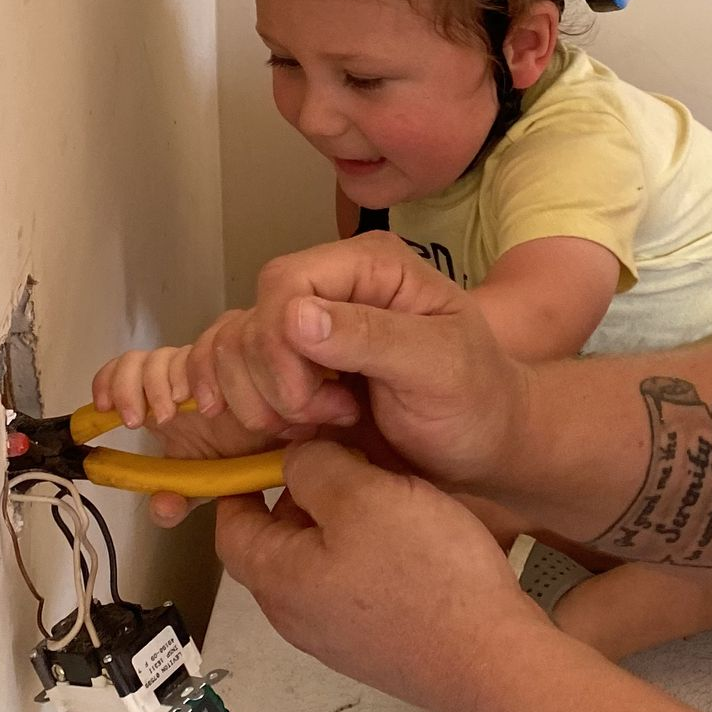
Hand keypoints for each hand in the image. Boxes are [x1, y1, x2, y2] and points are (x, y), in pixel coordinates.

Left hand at [91, 338, 301, 527]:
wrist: (291, 441)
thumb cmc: (245, 454)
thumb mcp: (206, 485)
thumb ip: (179, 499)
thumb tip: (162, 506)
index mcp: (166, 399)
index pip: (127, 371)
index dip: (110, 381)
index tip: (106, 409)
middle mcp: (182, 376)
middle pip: (141, 360)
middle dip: (133, 387)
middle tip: (144, 421)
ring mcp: (209, 361)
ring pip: (172, 352)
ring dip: (165, 381)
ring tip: (180, 412)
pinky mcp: (240, 345)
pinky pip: (213, 340)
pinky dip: (202, 366)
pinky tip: (210, 394)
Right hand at [199, 233, 527, 489]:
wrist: (481, 446)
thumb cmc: (475, 402)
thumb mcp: (439, 366)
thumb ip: (372, 336)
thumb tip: (294, 316)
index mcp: (370, 266)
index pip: (285, 283)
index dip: (280, 345)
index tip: (314, 403)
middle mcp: (331, 284)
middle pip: (253, 319)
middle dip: (273, 382)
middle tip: (329, 418)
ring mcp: (306, 325)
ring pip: (233, 347)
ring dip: (258, 399)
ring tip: (317, 426)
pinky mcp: (289, 364)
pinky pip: (230, 367)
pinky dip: (234, 400)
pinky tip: (267, 429)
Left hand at [215, 440, 550, 711]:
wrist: (491, 658)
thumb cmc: (424, 575)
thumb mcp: (363, 495)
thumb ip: (315, 467)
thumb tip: (294, 461)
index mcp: (278, 580)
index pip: (230, 528)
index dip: (241, 483)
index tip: (269, 449)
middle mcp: (297, 617)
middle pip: (276, 545)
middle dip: (299, 497)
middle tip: (341, 458)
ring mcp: (338, 637)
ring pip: (319, 563)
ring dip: (338, 523)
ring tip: (381, 489)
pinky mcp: (377, 645)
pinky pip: (354, 586)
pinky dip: (366, 551)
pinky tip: (409, 534)